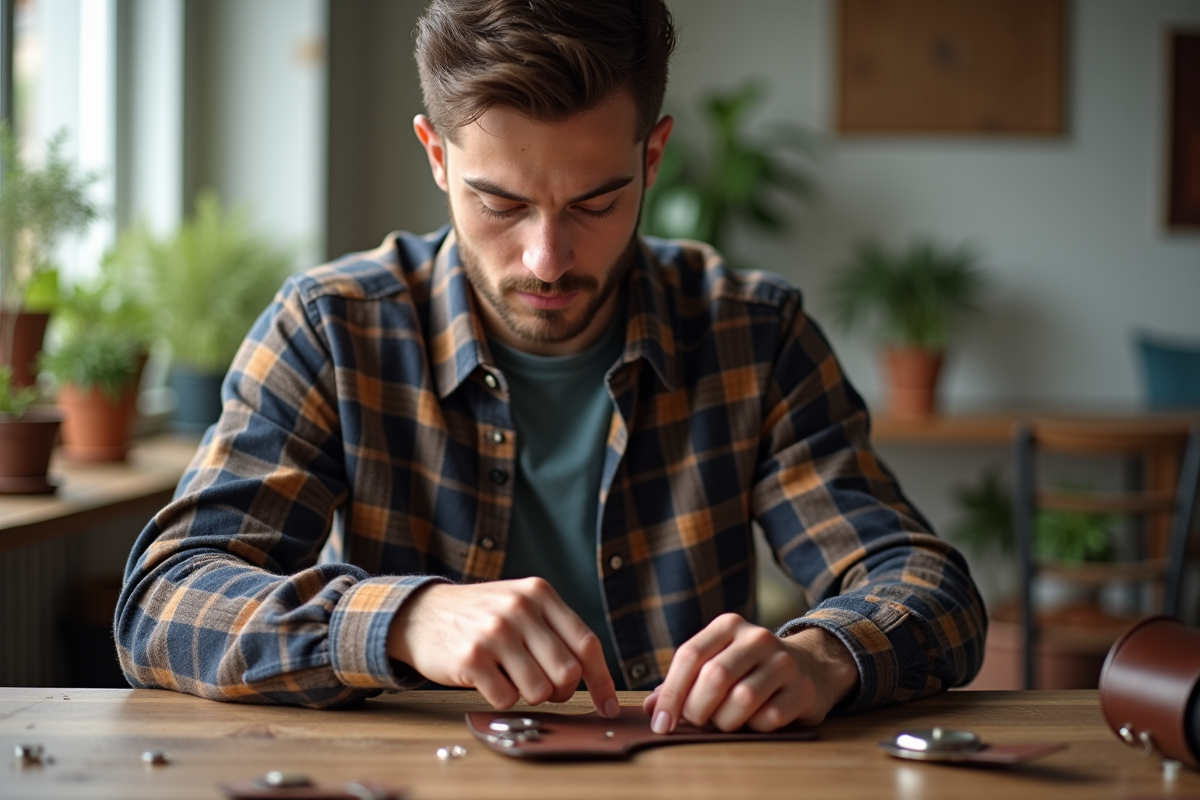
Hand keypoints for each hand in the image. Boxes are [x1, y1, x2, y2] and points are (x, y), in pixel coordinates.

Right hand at [387, 578, 619, 717]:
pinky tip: (488, 680)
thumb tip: (594, 679)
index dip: (602, 681)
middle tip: (544, 688)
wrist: (421, 613)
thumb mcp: (520, 604)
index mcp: (540, 594)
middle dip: (561, 691)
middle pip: (568, 672)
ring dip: (530, 695)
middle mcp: (520, 609)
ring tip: (512, 678)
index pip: (586, 644)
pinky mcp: (471, 658)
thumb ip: (554, 631)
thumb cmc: (481, 616)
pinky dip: (502, 698)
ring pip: (540, 690)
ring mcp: (495, 632)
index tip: (607, 706)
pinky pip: (507, 698)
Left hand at [642, 614, 857, 732]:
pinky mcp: (803, 689)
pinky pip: (769, 718)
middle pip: (714, 677)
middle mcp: (756, 637)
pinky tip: (756, 721)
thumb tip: (651, 709)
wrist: (810, 666)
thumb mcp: (715, 663)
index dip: (671, 693)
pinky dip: (754, 728)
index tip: (660, 724)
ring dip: (725, 721)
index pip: (689, 655)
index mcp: (727, 625)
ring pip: (742, 700)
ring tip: (726, 721)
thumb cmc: (748, 670)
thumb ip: (681, 683)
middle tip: (697, 722)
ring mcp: (783, 662)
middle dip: (697, 709)